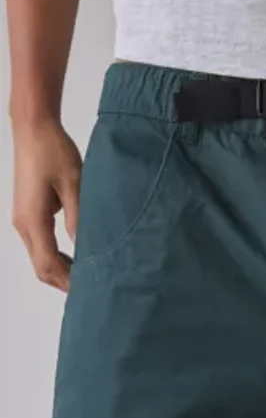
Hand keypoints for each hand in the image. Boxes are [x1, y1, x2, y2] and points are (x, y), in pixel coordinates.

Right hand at [11, 118, 81, 291]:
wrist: (34, 128)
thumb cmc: (54, 150)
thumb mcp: (74, 185)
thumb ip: (79, 219)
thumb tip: (86, 250)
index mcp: (33, 219)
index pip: (49, 263)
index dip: (68, 281)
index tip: (89, 289)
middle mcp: (23, 224)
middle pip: (41, 267)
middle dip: (64, 282)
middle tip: (91, 289)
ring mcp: (23, 219)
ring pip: (39, 258)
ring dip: (60, 271)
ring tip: (86, 277)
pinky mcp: (27, 213)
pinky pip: (39, 245)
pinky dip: (55, 257)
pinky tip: (75, 258)